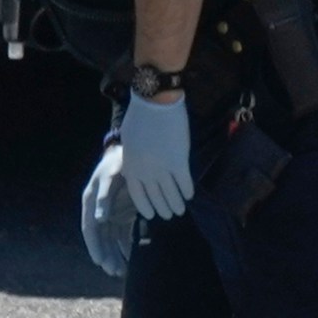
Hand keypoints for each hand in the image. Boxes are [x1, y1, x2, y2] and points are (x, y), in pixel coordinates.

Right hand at [80, 144, 136, 277]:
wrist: (130, 153)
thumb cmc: (117, 162)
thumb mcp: (110, 176)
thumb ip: (104, 196)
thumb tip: (99, 220)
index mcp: (91, 201)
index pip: (90, 229)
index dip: (94, 246)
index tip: (100, 261)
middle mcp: (98, 210)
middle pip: (100, 238)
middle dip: (106, 256)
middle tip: (114, 271)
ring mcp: (111, 213)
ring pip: (111, 240)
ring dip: (115, 255)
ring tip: (121, 271)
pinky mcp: (123, 214)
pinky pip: (122, 235)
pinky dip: (126, 247)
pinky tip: (132, 259)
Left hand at [117, 92, 192, 219]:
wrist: (156, 102)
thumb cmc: (139, 116)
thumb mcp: (128, 140)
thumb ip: (130, 159)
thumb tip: (131, 172)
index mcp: (131, 166)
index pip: (137, 194)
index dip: (145, 206)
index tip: (151, 214)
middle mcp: (146, 171)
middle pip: (155, 197)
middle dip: (162, 208)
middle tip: (168, 215)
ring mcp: (163, 168)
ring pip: (171, 194)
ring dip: (176, 204)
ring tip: (180, 210)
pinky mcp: (179, 161)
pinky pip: (184, 182)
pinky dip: (187, 190)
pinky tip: (190, 195)